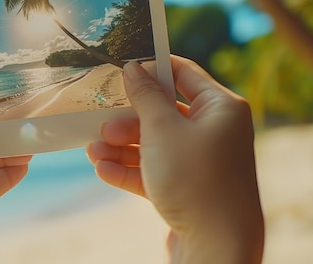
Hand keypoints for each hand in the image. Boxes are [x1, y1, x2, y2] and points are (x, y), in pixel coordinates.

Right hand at [86, 56, 263, 263]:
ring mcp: (201, 161)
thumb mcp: (162, 130)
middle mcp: (214, 131)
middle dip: (128, 120)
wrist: (216, 247)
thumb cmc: (196, 180)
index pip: (183, 73)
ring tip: (92, 150)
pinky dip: (130, 169)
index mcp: (220, 108)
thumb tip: (133, 68)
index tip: (122, 67)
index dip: (151, 68)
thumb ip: (145, 96)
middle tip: (102, 124)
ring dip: (121, 147)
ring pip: (155, 144)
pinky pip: (155, 170)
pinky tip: (102, 169)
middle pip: (163, 112)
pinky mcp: (188, 187)